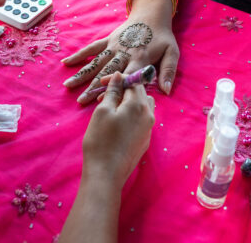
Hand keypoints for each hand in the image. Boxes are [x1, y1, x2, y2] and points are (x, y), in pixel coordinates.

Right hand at [62, 12, 178, 103]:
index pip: (126, 76)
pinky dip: (79, 55)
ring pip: (96, 62)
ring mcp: (113, 46)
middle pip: (106, 72)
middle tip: (80, 101)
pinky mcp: (107, 40)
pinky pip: (92, 48)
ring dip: (82, 74)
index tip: (103, 100)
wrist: (152, 13)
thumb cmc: (162, 36)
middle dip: (93, 87)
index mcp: (139, 58)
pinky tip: (66, 63)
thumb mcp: (172, 52)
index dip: (115, 88)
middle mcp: (123, 53)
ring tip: (67, 85)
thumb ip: (168, 71)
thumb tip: (166, 91)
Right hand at [81, 73, 154, 187]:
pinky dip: (131, 115)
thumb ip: (113, 91)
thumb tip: (119, 76)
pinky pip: (141, 120)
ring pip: (143, 106)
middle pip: (141, 93)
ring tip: (111, 109)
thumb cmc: (101, 140)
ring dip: (129, 102)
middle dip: (124, 90)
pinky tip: (117, 123)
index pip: (134, 81)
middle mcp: (149, 115)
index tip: (103, 83)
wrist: (107, 174)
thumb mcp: (103, 111)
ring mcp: (149, 129)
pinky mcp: (145, 140)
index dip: (118, 79)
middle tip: (105, 97)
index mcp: (139, 105)